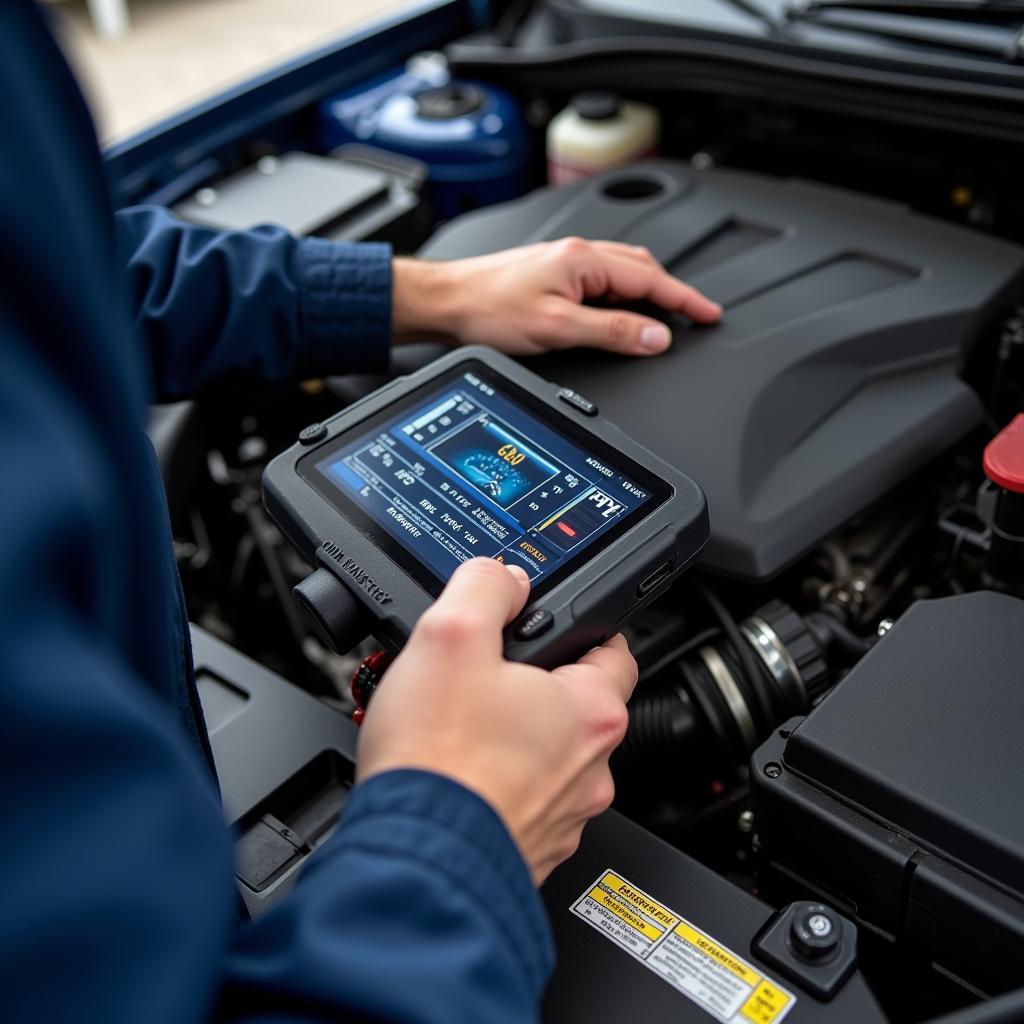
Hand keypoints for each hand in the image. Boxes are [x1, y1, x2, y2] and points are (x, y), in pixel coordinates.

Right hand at [356, 558, 637, 883]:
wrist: (414, 858)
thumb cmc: (439, 759)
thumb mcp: (451, 635)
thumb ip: (484, 587)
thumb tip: (502, 576)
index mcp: (590, 711)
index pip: (615, 651)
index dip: (582, 628)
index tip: (557, 626)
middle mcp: (592, 769)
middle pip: (575, 705)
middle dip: (534, 686)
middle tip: (484, 677)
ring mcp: (564, 816)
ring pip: (547, 757)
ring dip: (513, 739)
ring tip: (458, 727)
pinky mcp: (531, 849)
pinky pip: (521, 802)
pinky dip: (496, 786)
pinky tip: (455, 774)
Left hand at [392, 237, 720, 357]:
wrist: (448, 302)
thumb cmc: (490, 310)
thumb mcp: (558, 328)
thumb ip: (611, 331)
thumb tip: (655, 337)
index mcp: (585, 260)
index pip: (652, 279)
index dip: (686, 299)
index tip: (710, 314)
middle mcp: (578, 255)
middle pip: (643, 269)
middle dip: (673, 292)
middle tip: (697, 315)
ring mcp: (565, 263)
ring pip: (623, 272)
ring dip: (649, 291)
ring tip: (667, 315)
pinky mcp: (553, 274)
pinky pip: (603, 279)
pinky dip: (624, 294)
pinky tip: (622, 309)